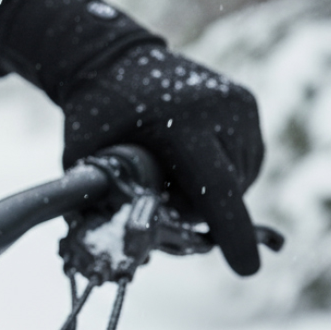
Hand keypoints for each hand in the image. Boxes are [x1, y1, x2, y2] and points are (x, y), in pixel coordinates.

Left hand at [60, 45, 264, 274]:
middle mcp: (222, 108)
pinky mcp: (248, 105)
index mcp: (182, 118)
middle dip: (201, 212)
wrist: (112, 59)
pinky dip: (223, 175)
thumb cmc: (94, 114)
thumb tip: (115, 258)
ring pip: (241, 181)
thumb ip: (99, 205)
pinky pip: (245, 162)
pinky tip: (190, 161)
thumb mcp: (83, 159)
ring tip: (171, 173)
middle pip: (229, 191)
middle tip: (162, 203)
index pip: (215, 186)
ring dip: (212, 195)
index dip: (230, 232)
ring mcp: (240, 105)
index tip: (246, 270)